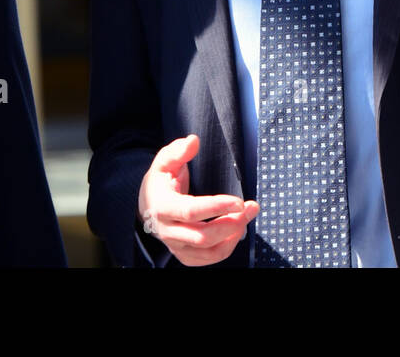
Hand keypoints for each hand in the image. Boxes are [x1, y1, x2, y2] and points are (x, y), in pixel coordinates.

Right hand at [138, 134, 258, 265]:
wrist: (147, 205)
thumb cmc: (160, 181)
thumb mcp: (164, 161)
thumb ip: (177, 151)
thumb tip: (193, 141)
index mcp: (162, 207)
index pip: (191, 211)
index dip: (216, 207)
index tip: (239, 200)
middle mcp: (168, 231)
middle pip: (203, 236)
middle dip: (232, 223)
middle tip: (252, 207)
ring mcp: (176, 246)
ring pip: (208, 251)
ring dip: (233, 236)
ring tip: (247, 217)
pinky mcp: (184, 255)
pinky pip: (208, 259)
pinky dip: (226, 248)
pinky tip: (237, 231)